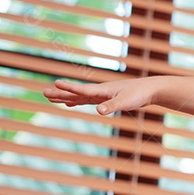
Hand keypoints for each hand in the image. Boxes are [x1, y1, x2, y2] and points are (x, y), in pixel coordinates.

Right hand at [43, 78, 157, 114]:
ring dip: (65, 97)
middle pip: (76, 93)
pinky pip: (86, 100)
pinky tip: (70, 103)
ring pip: (79, 96)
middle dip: (61, 93)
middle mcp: (99, 91)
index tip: (54, 84)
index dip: (69, 88)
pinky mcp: (105, 98)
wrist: (149, 90)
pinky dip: (77, 101)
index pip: (82, 90)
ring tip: (51, 97)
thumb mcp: (126, 102)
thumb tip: (98, 111)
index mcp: (102, 90)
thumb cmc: (139, 94)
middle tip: (44, 93)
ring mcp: (101, 95)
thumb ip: (112, 106)